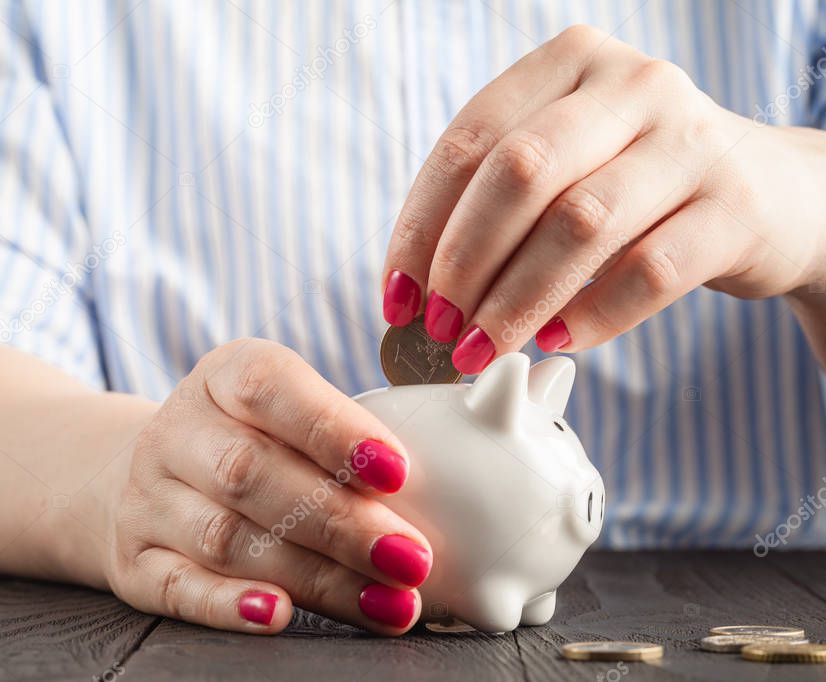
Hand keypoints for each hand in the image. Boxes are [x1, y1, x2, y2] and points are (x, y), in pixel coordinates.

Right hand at [103, 339, 430, 634]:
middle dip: (342, 522)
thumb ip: (354, 432)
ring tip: (388, 602)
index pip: (273, 389)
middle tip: (411, 558)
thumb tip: (453, 467)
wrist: (152, 472)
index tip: (398, 472)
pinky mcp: (133, 562)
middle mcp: (179, 431)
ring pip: (228, 539)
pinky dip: (230, 606)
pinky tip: (281, 616)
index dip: (335, 431)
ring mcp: (148, 498)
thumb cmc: (257, 438)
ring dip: (316, 576)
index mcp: (226, 375)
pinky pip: (177, 587)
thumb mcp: (293, 408)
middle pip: (254, 475)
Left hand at [382, 25, 825, 372]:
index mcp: (573, 63)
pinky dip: (593, 316)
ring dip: (519, 300)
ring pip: (582, 223)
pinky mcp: (735, 205)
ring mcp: (691, 139)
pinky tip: (558, 343)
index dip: (424, 225)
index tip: (399, 296)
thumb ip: (506, 202)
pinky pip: (650, 272)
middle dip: (466, 260)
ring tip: (484, 349)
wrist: (781, 197)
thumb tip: (419, 292)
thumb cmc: (648, 189)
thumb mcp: (575, 166)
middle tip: (439, 327)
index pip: (471, 139)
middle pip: (521, 172)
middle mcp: (634, 83)